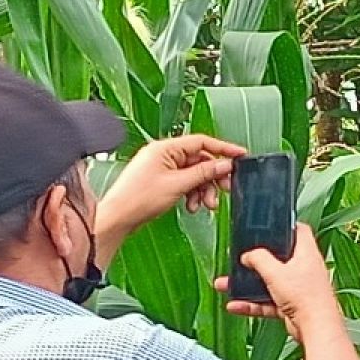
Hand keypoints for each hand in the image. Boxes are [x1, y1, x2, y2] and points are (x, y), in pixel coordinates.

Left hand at [97, 134, 245, 239]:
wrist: (119, 217)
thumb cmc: (138, 198)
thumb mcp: (178, 184)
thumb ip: (204, 173)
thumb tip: (223, 165)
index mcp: (166, 148)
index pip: (202, 142)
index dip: (223, 149)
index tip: (240, 155)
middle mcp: (164, 154)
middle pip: (200, 160)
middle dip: (213, 177)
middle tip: (225, 189)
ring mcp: (162, 168)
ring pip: (194, 174)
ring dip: (203, 189)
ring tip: (205, 204)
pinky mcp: (161, 180)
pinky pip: (185, 182)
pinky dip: (192, 194)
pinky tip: (192, 205)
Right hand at [214, 224, 342, 342]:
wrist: (316, 329)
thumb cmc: (307, 298)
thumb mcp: (276, 272)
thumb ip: (259, 259)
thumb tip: (249, 255)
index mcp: (306, 253)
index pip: (298, 231)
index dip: (284, 227)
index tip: (269, 227)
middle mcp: (304, 269)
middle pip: (279, 258)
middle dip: (257, 261)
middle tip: (242, 260)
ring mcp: (298, 288)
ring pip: (270, 282)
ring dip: (249, 285)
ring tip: (228, 285)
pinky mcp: (292, 306)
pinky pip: (268, 301)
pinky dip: (253, 304)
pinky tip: (236, 305)